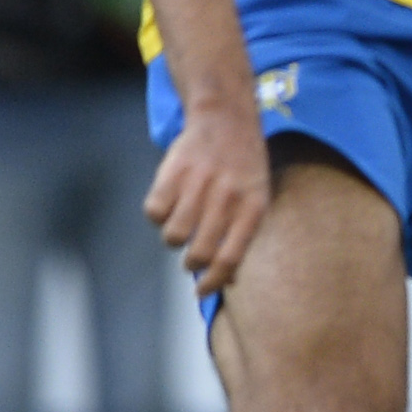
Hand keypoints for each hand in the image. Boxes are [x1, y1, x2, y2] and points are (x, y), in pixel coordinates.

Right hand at [143, 98, 269, 295]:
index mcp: (253, 207)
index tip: (201, 292)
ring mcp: (199, 184)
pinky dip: (158, 214)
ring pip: (173, 236)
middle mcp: (227, 197)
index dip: (213, 282)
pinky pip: (154, 212)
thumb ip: (242, 236)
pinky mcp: (172, 172)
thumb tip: (226, 280)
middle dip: (191, 264)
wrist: (225, 118)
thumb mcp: (256, 198)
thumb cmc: (242, 168)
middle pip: (198, 253)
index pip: (231, 259)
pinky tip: (171, 202)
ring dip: (174, 238)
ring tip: (184, 222)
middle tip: (191, 257)